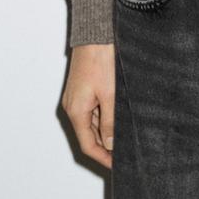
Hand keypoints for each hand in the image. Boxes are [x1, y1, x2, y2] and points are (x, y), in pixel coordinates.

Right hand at [61, 43, 115, 168]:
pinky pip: (92, 111)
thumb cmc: (101, 60)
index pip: (89, 145)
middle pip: (89, 136)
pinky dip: (104, 118)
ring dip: (106, 132)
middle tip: (125, 154)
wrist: (95, 34)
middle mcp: (72, 106)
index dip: (103, 158)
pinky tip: (118, 119)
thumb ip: (110, 121)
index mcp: (76, 111)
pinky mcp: (82, 89)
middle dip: (106, 147)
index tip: (118, 165)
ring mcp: (76, 98)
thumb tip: (110, 145)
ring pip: (91, 123)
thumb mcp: (110, 94)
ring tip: (125, 138)